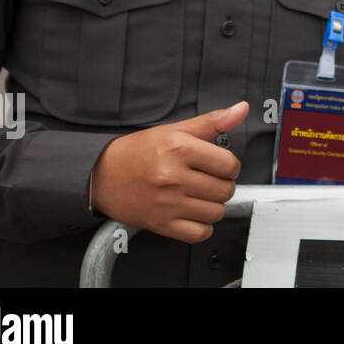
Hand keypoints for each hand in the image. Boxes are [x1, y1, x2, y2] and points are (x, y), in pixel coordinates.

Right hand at [90, 101, 247, 243]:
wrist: (102, 174)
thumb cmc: (139, 151)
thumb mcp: (176, 129)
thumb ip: (213, 121)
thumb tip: (242, 109)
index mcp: (178, 149)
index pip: (229, 164)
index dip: (230, 165)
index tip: (221, 165)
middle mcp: (172, 177)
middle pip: (225, 190)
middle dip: (223, 184)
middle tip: (209, 179)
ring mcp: (166, 203)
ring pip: (216, 212)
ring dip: (214, 205)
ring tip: (200, 195)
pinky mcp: (160, 224)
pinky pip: (198, 234)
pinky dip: (202, 227)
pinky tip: (194, 213)